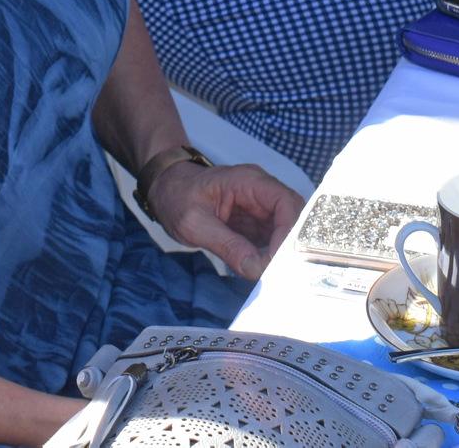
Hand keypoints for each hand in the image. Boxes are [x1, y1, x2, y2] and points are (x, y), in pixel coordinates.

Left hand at [148, 161, 304, 279]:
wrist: (165, 187)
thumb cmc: (176, 196)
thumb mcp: (193, 223)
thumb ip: (226, 244)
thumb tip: (256, 268)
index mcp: (249, 181)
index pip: (285, 203)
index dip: (289, 232)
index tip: (278, 260)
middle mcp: (261, 191)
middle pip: (294, 216)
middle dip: (291, 245)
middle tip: (281, 273)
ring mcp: (260, 207)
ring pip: (287, 230)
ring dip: (283, 253)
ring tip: (274, 276)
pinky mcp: (255, 222)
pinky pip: (273, 239)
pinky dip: (272, 256)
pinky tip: (266, 271)